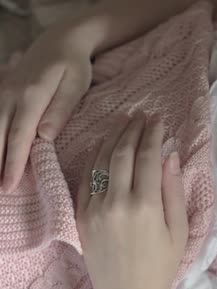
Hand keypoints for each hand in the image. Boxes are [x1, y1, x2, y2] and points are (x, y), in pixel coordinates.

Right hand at [0, 28, 92, 191]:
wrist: (60, 41)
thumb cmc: (73, 66)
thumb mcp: (76, 85)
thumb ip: (61, 110)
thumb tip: (45, 136)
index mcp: (31, 96)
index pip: (19, 136)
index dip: (13, 162)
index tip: (9, 185)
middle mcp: (10, 95)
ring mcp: (1, 92)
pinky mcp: (0, 92)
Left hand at [76, 113, 187, 288]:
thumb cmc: (161, 265)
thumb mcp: (178, 229)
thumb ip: (173, 190)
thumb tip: (170, 156)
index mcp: (146, 206)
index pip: (147, 157)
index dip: (153, 134)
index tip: (158, 120)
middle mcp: (117, 202)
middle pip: (122, 153)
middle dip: (133, 130)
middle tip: (141, 115)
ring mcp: (95, 208)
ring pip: (101, 161)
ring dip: (112, 137)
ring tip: (123, 122)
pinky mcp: (81, 216)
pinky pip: (85, 179)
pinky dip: (94, 158)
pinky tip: (102, 146)